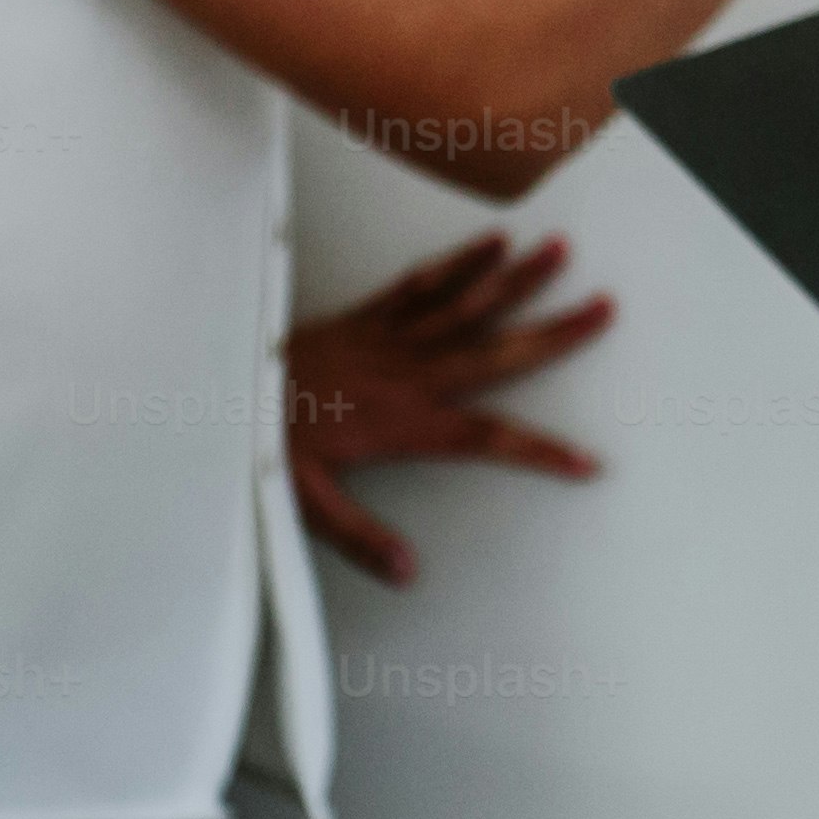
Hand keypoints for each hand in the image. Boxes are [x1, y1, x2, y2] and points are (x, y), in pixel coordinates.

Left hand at [284, 233, 612, 588]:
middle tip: (604, 308)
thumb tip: (407, 573)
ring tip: (561, 251)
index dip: (539, 451)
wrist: (214, 384)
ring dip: (516, 278)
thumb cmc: (260, 442)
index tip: (587, 462)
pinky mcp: (366, 318)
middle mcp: (406, 374)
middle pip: (495, 351)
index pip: (486, 437)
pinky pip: (421, 284)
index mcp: (402, 422)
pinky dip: (460, 263)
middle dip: (553, 332)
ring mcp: (389, 340)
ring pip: (466, 304)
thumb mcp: (303, 500)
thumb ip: (358, 537)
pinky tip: (491, 244)